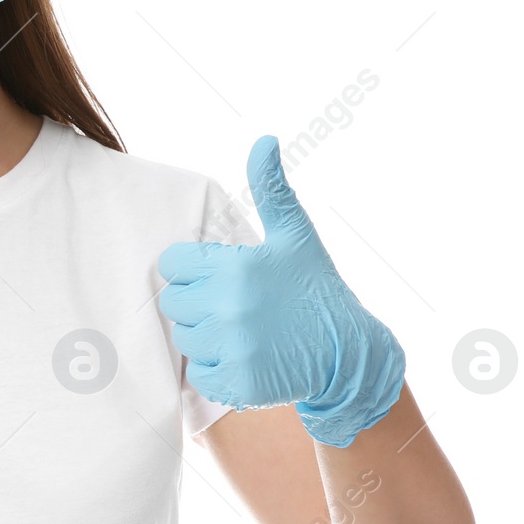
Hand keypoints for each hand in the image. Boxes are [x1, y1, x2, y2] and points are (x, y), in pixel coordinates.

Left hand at [156, 136, 405, 447]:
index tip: (219, 275)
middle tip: (232, 305)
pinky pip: (198, 375)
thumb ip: (272, 188)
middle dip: (197, 302)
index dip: (192, 268)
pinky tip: (245, 357)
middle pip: (173, 301)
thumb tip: (264, 140)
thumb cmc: (315, 289)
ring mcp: (232, 347)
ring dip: (206, 337)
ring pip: (184, 338)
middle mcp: (229, 306)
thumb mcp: (296, 235)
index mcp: (236, 266)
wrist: (350, 354)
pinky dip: (216, 370)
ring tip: (242, 331)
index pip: (172, 263)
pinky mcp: (237, 383)